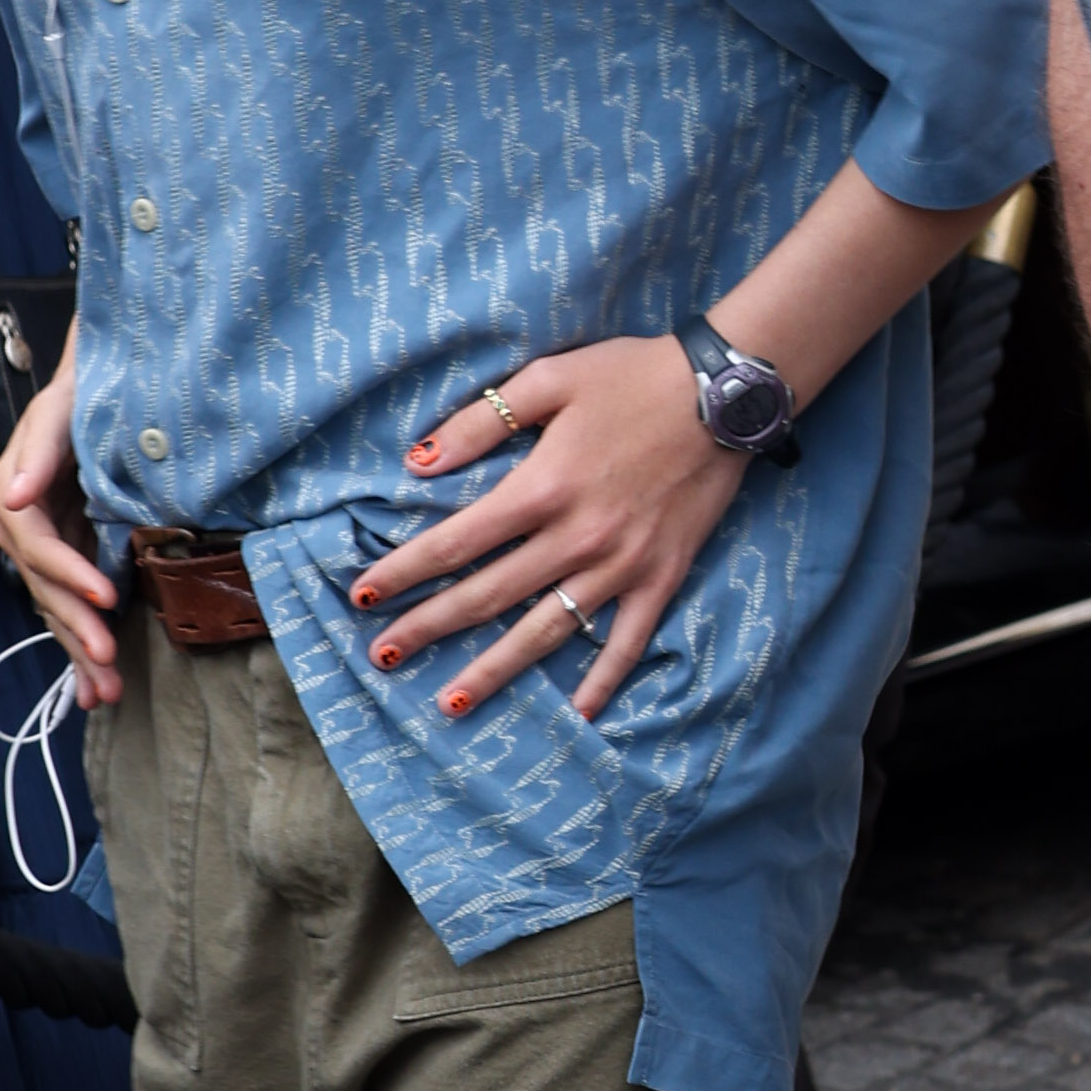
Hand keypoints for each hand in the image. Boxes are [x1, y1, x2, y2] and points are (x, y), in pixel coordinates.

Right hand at [0, 334, 120, 707]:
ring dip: (80, 653)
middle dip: (76, 627)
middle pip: (45, 588)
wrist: (106, 389)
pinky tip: (95, 688)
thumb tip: (10, 496)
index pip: (38, 546)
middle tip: (108, 660)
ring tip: (107, 691)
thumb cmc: (82, 392)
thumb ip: (39, 451)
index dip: (69, 574)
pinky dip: (84, 646)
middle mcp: (20, 528)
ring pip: (57, 609)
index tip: (108, 595)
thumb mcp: (60, 411)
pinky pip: (72, 608)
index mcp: (11, 495)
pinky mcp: (70, 560)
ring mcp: (45, 549)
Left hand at [357, 330, 750, 715]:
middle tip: (382, 657)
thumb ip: (481, 422)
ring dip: (496, 669)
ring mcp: (621, 565)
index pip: (455, 541)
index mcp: (542, 487)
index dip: (406, 571)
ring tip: (451, 700)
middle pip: (488, 595)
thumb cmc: (633, 377)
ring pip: (546, 630)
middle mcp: (577, 537)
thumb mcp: (550, 380)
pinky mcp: (661, 577)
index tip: (364, 595)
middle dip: (428, 628)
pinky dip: (604, 679)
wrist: (726, 395)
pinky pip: (628, 640)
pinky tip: (580, 713)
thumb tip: (418, 462)